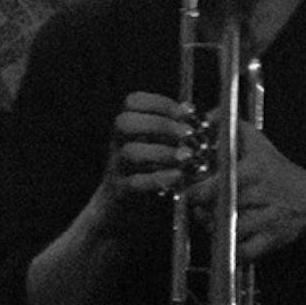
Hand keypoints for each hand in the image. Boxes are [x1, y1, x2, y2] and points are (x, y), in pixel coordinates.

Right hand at [95, 92, 196, 219]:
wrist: (118, 203)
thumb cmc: (144, 166)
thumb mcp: (154, 141)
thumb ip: (170, 125)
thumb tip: (189, 108)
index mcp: (125, 125)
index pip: (133, 101)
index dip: (161, 103)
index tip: (186, 113)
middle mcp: (116, 142)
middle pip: (126, 123)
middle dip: (160, 124)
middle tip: (188, 133)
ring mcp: (116, 166)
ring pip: (131, 152)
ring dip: (162, 152)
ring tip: (187, 156)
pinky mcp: (121, 190)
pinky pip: (135, 182)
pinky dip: (158, 178)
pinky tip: (178, 176)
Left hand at [187, 121, 305, 261]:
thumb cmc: (276, 170)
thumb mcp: (257, 143)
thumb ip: (231, 126)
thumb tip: (207, 115)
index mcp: (253, 171)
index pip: (215, 186)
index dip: (197, 193)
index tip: (191, 193)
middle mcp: (261, 195)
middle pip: (217, 211)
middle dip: (203, 212)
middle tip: (200, 208)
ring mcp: (268, 219)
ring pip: (229, 232)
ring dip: (216, 231)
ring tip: (213, 221)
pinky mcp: (272, 240)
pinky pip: (244, 252)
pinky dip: (233, 251)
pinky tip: (231, 239)